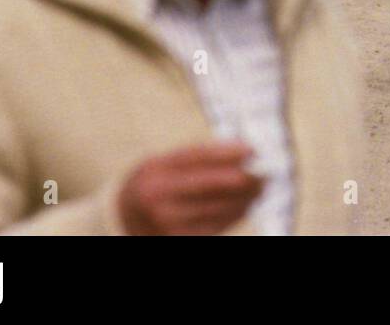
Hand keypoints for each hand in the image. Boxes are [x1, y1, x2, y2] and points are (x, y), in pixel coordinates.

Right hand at [118, 141, 264, 235]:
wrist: (124, 218)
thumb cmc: (154, 181)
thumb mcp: (165, 161)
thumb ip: (200, 155)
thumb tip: (245, 151)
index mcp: (156, 175)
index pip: (198, 160)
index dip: (229, 154)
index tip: (253, 149)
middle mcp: (160, 202)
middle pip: (214, 186)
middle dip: (245, 178)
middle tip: (266, 172)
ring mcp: (170, 226)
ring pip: (220, 209)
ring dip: (246, 198)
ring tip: (260, 188)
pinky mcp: (181, 240)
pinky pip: (217, 227)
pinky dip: (235, 214)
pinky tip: (245, 205)